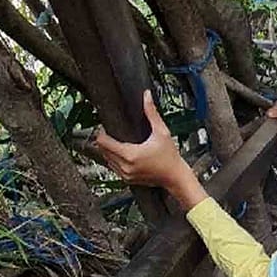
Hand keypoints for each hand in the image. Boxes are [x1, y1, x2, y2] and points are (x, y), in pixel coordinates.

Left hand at [96, 91, 204, 209]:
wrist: (175, 176)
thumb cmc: (170, 156)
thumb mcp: (162, 132)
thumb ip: (151, 113)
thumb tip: (147, 96)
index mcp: (130, 154)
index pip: (104, 143)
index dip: (102, 133)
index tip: (106, 127)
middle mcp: (125, 166)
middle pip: (102, 151)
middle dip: (104, 141)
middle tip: (110, 132)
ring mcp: (125, 175)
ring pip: (106, 160)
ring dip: (108, 151)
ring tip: (116, 141)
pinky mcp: (127, 179)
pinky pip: (113, 168)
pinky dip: (114, 160)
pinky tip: (121, 153)